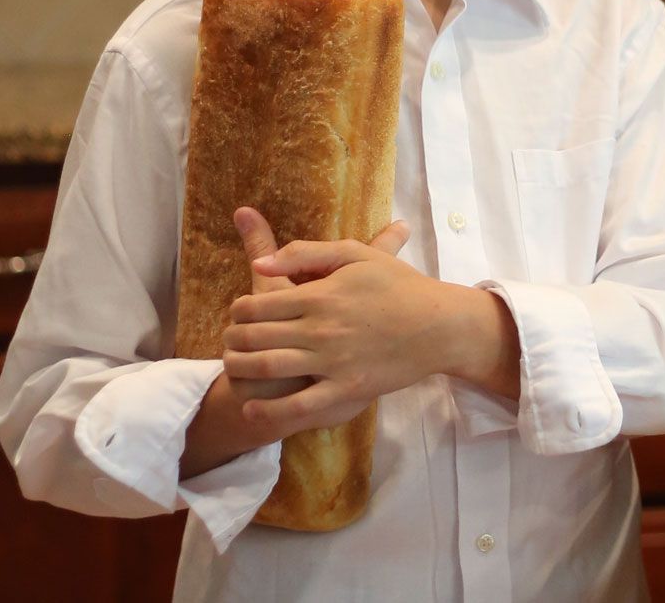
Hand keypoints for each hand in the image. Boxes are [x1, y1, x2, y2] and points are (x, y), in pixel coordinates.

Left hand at [222, 225, 467, 442]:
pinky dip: (269, 411)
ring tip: (232, 368)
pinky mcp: (346, 392)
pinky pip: (299, 407)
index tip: (236, 313)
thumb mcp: (354, 253)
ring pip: (269, 368)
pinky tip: (251, 409)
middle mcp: (320, 330)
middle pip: (257, 337)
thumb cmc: (397, 285)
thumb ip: (305, 253)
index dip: (238, 310)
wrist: (437, 325)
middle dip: (233, 340)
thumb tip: (259, 263)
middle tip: (227, 342)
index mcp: (319, 295)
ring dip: (240, 369)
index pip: (258, 304)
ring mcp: (332, 363)